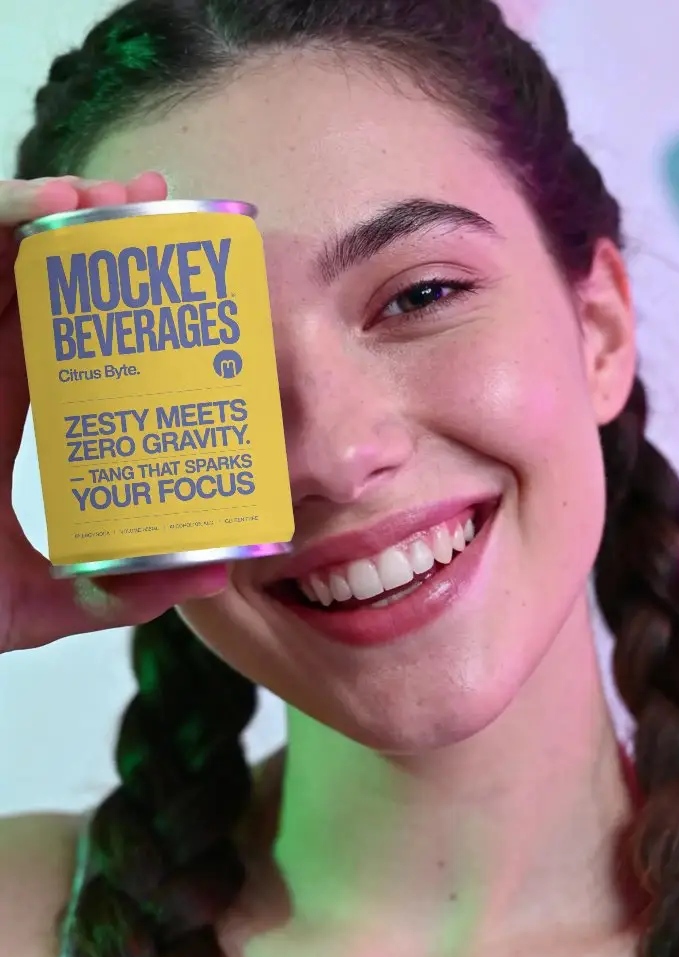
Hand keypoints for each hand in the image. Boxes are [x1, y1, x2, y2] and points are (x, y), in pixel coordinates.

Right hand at [0, 174, 228, 651]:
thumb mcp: (38, 601)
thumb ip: (118, 594)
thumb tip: (215, 573)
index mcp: (16, 409)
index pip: (83, 344)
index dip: (132, 309)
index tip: (189, 282)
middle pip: (49, 283)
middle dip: (104, 240)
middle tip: (160, 210)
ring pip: (4, 254)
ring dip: (63, 212)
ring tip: (121, 192)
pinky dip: (2, 215)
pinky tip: (57, 200)